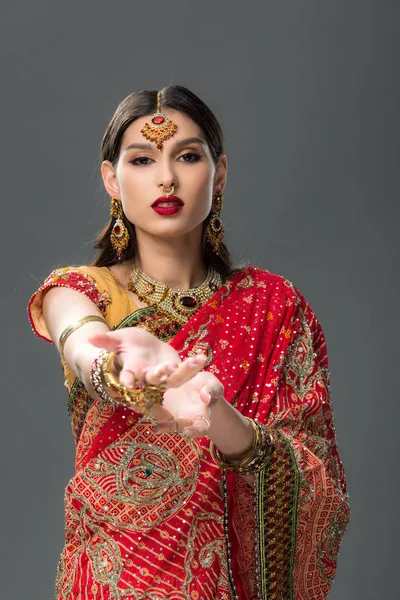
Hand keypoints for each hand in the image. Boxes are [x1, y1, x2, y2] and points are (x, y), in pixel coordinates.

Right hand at [89, 327, 206, 388]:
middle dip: (158, 375)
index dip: (127, 380)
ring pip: (174, 378)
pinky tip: (202, 357)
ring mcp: (163, 378)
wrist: (144, 346)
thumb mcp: (118, 339)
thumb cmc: (128, 343)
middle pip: (153, 380)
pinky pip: (187, 371)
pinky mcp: (176, 372)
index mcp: (132, 370)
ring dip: (184, 371)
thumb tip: (90, 337)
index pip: (127, 377)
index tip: (127, 383)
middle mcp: (147, 378)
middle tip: (163, 369)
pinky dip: (194, 365)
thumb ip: (107, 340)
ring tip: (194, 361)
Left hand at [153, 371, 224, 437]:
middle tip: (158, 429)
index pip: (200, 429)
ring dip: (152, 416)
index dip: (195, 432)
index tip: (188, 431)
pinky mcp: (160, 405)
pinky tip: (138, 401)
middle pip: (176, 427)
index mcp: (201, 417)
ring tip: (147, 410)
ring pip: (161, 418)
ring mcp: (171, 413)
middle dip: (167, 428)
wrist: (193, 379)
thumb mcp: (213, 384)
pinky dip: (146, 405)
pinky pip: (152, 407)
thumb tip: (206, 397)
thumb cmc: (207, 385)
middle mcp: (184, 419)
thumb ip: (212, 390)